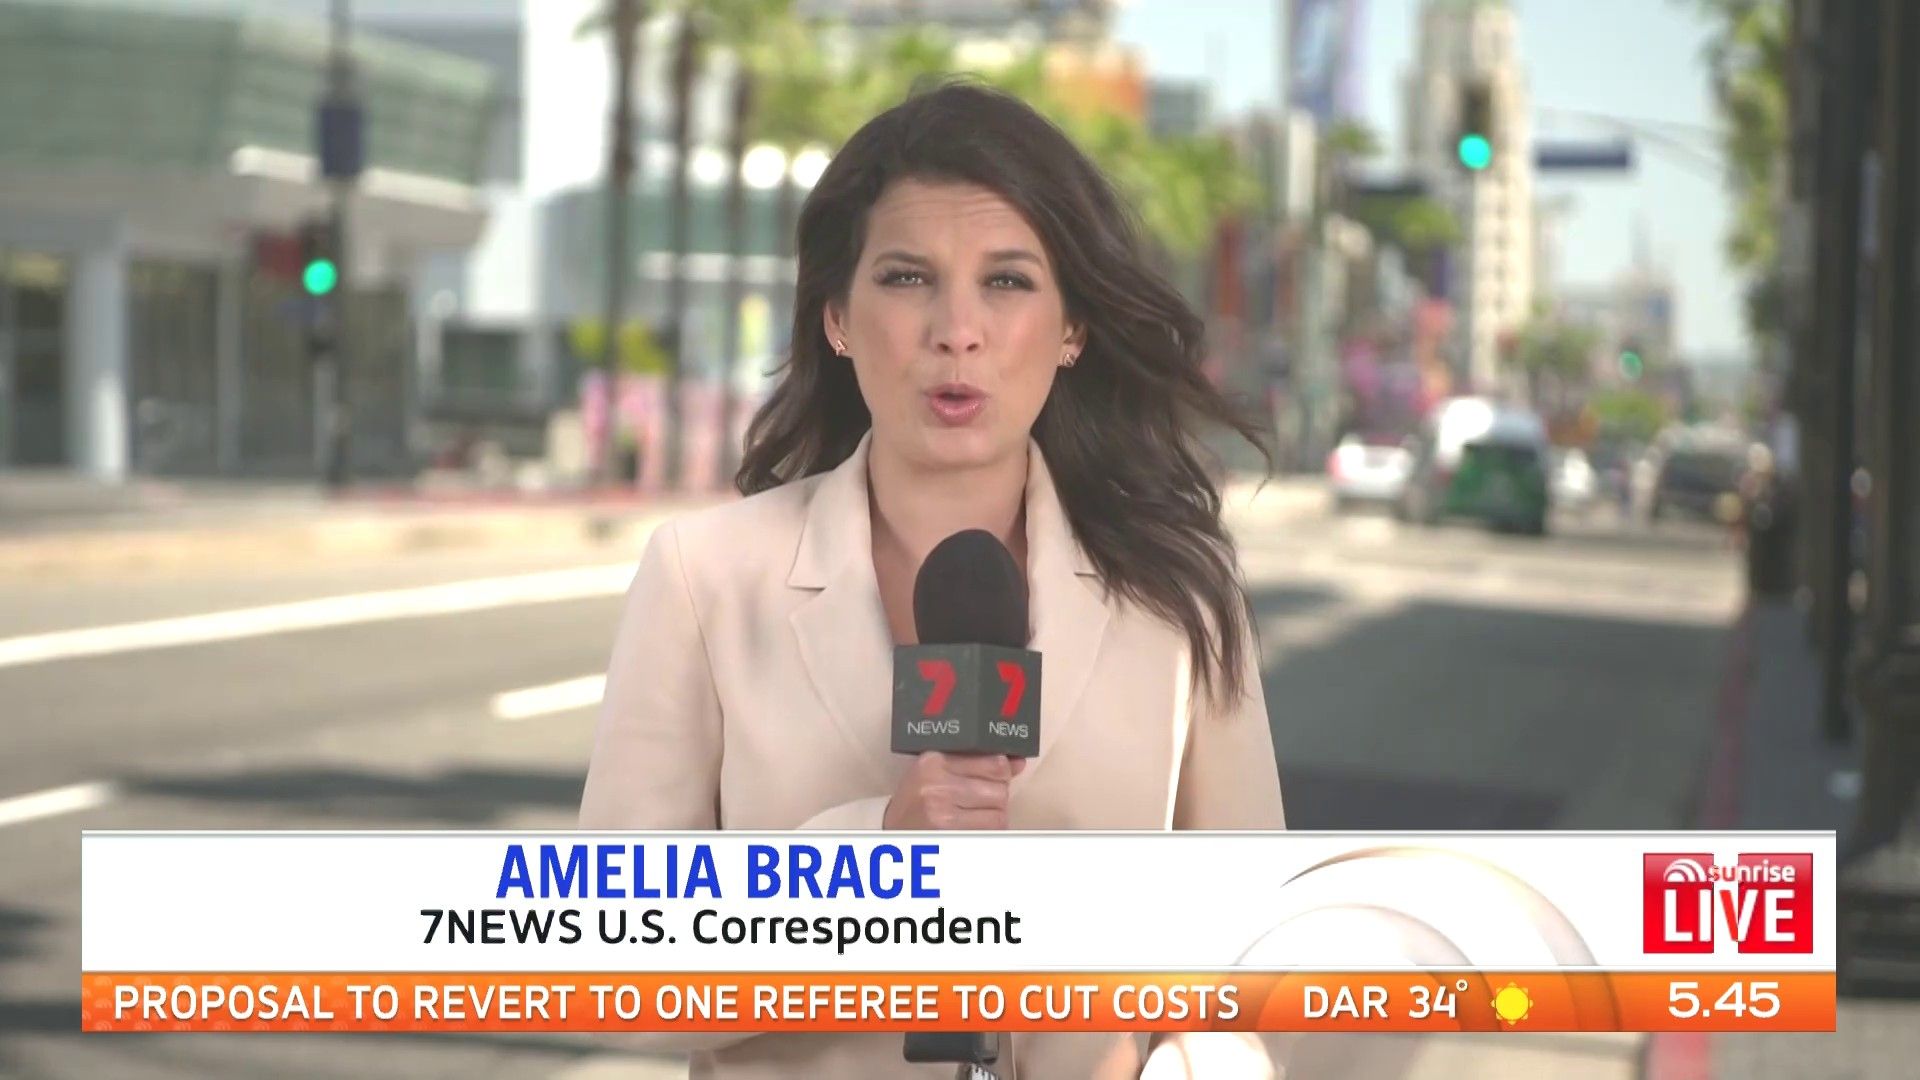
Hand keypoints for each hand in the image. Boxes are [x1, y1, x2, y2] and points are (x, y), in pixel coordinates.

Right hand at [882, 752, 1026, 829]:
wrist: (890, 829)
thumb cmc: (917, 798)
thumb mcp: (937, 771)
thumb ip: (976, 763)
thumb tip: (1018, 762)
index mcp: (935, 761)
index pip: (994, 763)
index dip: (1002, 772)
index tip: (997, 776)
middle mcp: (938, 783)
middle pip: (1000, 790)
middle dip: (997, 797)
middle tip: (980, 800)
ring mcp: (943, 811)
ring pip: (999, 814)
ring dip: (994, 817)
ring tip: (975, 815)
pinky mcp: (948, 834)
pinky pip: (989, 833)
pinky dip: (988, 832)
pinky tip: (972, 828)